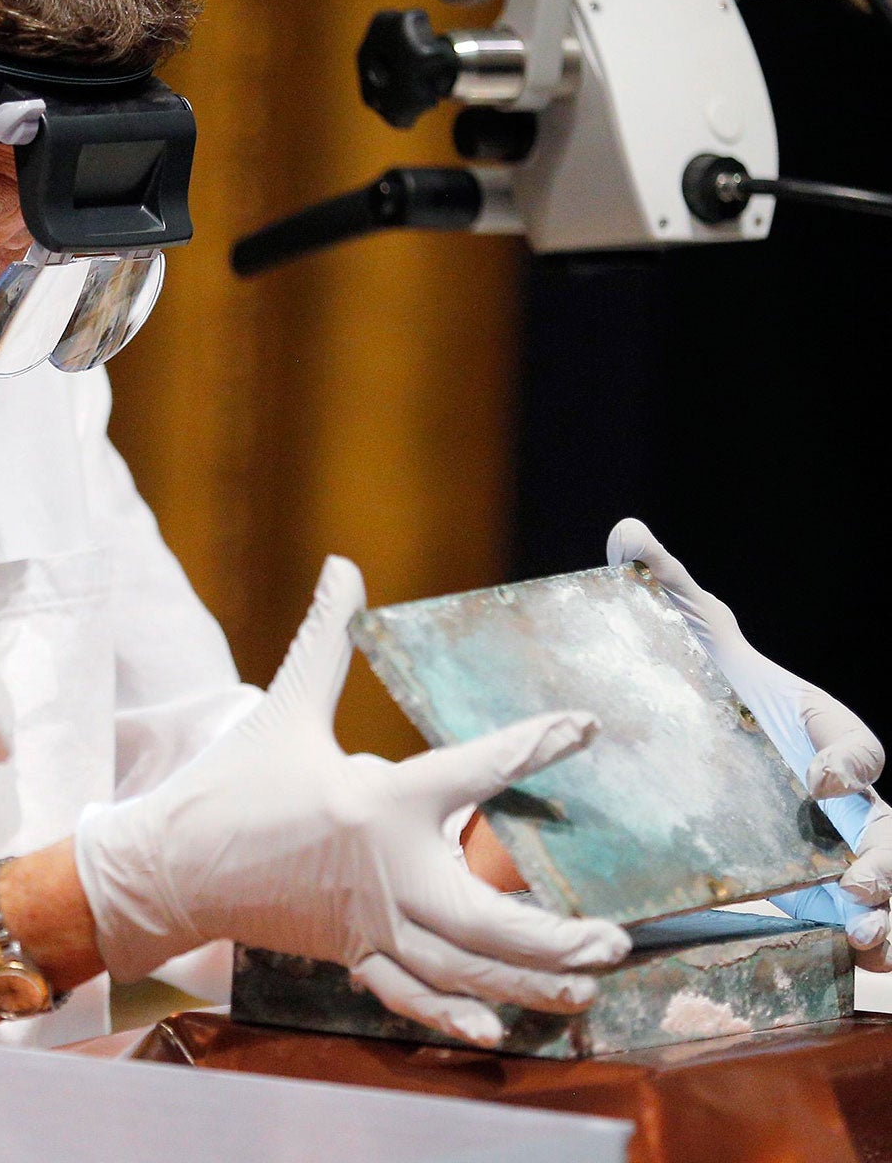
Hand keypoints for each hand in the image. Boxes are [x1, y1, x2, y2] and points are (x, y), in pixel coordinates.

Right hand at [74, 557, 630, 1046]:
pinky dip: (454, 1016)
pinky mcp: (349, 954)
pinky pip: (410, 994)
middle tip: (614, 940)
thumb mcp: (280, 707)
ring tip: (583, 989)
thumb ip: (323, 640)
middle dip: (555, 938)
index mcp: (376, 801)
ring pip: (461, 968)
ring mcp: (368, 922)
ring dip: (527, 983)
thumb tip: (343, 566)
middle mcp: (384, 871)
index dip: (532, 744)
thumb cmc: (230, 782)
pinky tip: (497, 1032)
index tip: (581, 728)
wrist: (170, 863)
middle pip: (486, 919)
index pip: (473, 769)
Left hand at [608, 519, 891, 968]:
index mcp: (815, 730)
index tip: (820, 778)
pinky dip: (877, 944)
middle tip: (855, 880)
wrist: (691, 757)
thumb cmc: (706, 692)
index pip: (853, 742)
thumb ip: (667, 590)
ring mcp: (840, 847)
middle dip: (888, 854)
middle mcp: (843, 795)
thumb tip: (627, 533)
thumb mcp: (687, 640)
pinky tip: (860, 958)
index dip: (847, 758)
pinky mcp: (820, 895)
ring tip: (866, 930)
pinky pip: (871, 923)